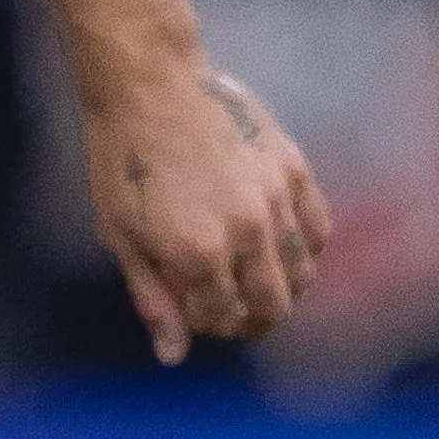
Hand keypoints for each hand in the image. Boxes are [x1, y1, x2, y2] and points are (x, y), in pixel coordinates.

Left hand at [86, 64, 330, 362]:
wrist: (149, 81)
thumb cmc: (123, 157)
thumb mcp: (121, 233)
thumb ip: (152, 298)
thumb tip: (172, 357)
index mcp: (198, 253)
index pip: (223, 320)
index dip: (205, 324)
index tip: (189, 308)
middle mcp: (246, 232)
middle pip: (273, 308)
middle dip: (249, 319)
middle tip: (228, 307)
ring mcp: (274, 199)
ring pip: (302, 273)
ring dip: (282, 288)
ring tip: (253, 278)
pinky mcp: (292, 168)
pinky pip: (317, 228)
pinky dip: (305, 247)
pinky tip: (278, 244)